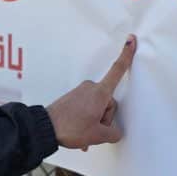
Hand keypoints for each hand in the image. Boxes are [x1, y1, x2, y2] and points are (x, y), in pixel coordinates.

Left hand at [47, 35, 136, 150]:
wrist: (45, 128)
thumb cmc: (71, 128)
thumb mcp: (98, 135)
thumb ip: (113, 133)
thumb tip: (115, 132)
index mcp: (100, 93)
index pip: (117, 71)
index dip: (126, 55)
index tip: (130, 40)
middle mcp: (91, 88)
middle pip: (108, 102)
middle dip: (105, 118)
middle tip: (93, 130)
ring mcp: (81, 92)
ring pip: (97, 107)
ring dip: (95, 121)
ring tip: (84, 133)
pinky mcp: (73, 97)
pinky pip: (87, 108)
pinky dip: (87, 120)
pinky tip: (80, 132)